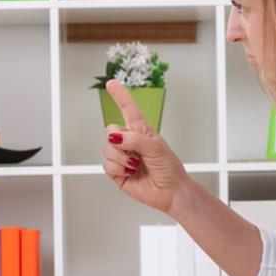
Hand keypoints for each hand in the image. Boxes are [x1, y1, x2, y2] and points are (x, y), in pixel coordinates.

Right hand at [101, 79, 188, 213]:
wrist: (170, 192)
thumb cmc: (169, 168)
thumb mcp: (156, 147)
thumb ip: (135, 139)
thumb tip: (115, 137)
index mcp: (141, 131)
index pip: (128, 109)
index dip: (120, 95)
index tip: (111, 83)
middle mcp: (129, 141)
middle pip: (110, 130)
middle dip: (119, 141)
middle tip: (135, 152)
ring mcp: (122, 156)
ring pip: (106, 148)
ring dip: (121, 158)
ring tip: (135, 165)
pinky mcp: (116, 171)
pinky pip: (106, 164)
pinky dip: (118, 168)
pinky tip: (130, 172)